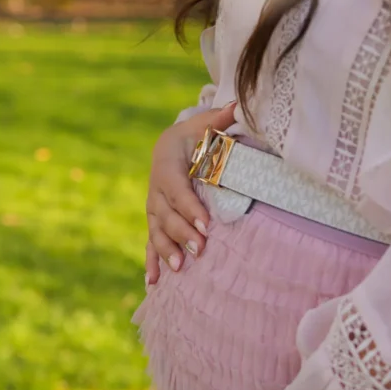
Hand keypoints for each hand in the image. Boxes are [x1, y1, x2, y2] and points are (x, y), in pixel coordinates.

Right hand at [145, 102, 235, 283]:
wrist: (169, 147)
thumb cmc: (193, 136)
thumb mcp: (203, 125)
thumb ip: (220, 119)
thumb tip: (239, 105)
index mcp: (167, 165)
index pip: (177, 189)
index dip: (188, 207)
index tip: (206, 223)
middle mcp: (156, 189)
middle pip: (166, 215)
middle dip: (181, 233)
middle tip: (199, 249)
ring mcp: (154, 209)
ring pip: (156, 232)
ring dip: (166, 251)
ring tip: (179, 269)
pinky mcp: (155, 222)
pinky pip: (150, 244)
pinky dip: (150, 263)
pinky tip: (152, 284)